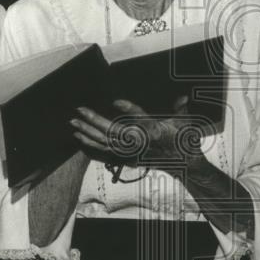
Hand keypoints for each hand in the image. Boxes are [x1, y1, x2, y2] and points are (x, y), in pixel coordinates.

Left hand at [69, 97, 204, 169]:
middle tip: (80, 110)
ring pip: (106, 143)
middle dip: (95, 120)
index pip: (140, 119)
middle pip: (114, 131)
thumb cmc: (183, 139)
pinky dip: (91, 146)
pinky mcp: (128, 157)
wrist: (182, 163)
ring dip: (88, 133)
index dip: (128, 110)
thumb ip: (180, 108)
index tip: (116, 101)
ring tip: (74, 123)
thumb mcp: (184, 122)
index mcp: (155, 131)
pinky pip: (105, 152)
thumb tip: (184, 96)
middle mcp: (141, 143)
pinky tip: (80, 138)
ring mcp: (132, 152)